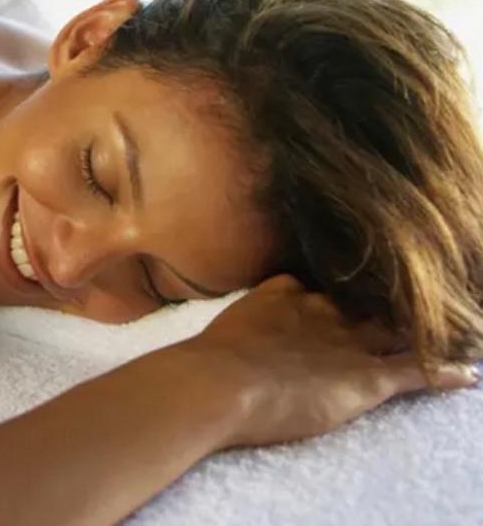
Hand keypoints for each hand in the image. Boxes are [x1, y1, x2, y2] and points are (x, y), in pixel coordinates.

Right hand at [181, 274, 477, 448]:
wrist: (218, 382)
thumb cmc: (208, 362)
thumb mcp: (220, 330)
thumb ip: (236, 325)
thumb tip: (226, 334)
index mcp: (285, 295)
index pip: (324, 283)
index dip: (344, 285)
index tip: (357, 283)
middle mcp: (322, 310)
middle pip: (368, 298)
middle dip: (391, 299)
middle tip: (415, 297)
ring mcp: (347, 342)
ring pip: (400, 328)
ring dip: (428, 329)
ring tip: (456, 329)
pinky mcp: (365, 377)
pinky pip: (417, 371)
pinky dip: (446, 372)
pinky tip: (468, 374)